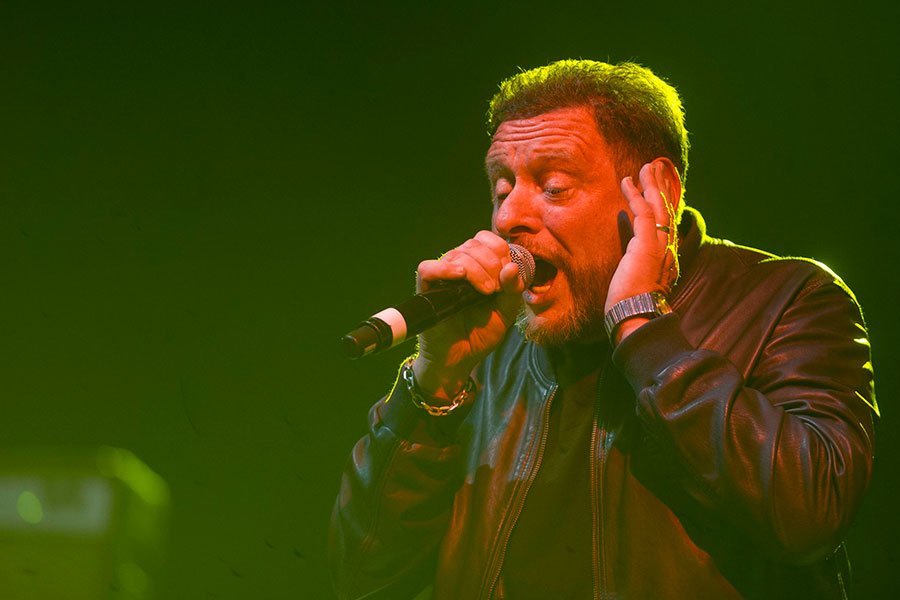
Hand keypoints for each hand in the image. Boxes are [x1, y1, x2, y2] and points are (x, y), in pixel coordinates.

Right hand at [412, 230, 524, 399]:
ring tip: (486, 292)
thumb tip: (512, 268)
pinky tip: (460, 277)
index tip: (507, 276)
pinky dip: (444, 268)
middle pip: (474, 244)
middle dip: (491, 263)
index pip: (488, 240)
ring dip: (477, 269)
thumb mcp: (506, 312)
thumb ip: (513, 290)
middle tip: (496, 288)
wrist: (462, 358)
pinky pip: (428, 268)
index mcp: (479, 266)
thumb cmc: (482, 334)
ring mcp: (442, 277)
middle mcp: (459, 267)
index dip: (500, 252)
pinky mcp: (426, 290)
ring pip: (456, 254)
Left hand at [605, 161, 679, 338]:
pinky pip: (642, 212)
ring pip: (657, 207)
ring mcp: (659, 244)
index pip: (667, 225)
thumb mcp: (637, 282)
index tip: (658, 191)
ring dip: (651, 184)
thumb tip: (629, 256)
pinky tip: (627, 181)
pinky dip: (635, 194)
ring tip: (645, 167)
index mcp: (666, 258)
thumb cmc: (632, 306)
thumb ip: (636, 266)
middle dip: (661, 188)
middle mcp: (667, 249)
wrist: (637, 316)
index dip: (663, 205)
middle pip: (666, 211)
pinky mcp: (647, 243)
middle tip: (656, 169)